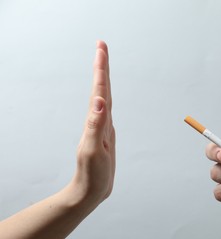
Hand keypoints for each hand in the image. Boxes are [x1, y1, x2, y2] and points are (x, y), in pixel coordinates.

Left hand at [72, 40, 115, 204]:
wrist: (91, 191)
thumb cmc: (92, 174)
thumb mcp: (94, 150)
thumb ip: (95, 125)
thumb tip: (99, 101)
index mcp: (96, 120)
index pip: (99, 89)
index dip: (101, 68)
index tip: (101, 48)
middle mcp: (99, 120)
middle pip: (101, 88)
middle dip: (102, 66)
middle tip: (101, 46)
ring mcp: (102, 126)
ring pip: (105, 97)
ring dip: (103, 79)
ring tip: (103, 64)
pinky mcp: (106, 134)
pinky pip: (108, 110)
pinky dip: (108, 98)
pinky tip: (106, 97)